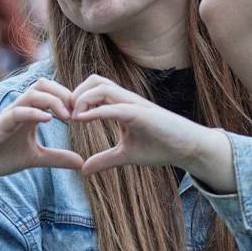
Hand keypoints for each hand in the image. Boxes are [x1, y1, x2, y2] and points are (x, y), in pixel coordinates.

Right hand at [0, 78, 85, 178]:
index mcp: (31, 111)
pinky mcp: (1, 123)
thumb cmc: (4, 156)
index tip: (84, 113)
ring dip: (53, 101)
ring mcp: (11, 113)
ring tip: (67, 116)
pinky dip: (33, 113)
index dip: (70, 98)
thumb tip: (81, 162)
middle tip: (78, 112)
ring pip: (32, 93)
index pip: (52, 91)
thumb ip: (58, 158)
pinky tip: (48, 120)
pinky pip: (18, 111)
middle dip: (64, 94)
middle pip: (44, 84)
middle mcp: (22, 107)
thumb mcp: (37, 158)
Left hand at [70, 76, 235, 190]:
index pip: (94, 90)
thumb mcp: (125, 155)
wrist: (187, 148)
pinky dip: (94, 110)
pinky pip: (113, 106)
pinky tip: (81, 120)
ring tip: (72, 117)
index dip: (76, 98)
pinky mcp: (140, 113)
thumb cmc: (161, 147)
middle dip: (75, 93)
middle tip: (65, 114)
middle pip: (94, 80)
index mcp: (122, 105)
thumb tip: (83, 170)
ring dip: (82, 99)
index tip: (63, 117)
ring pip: (101, 87)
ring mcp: (133, 104)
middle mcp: (126, 99)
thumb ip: (104, 159)